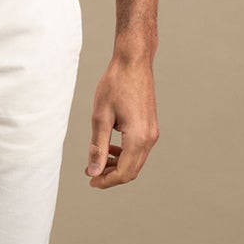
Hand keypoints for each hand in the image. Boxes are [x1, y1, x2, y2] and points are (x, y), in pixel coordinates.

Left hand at [85, 53, 158, 187]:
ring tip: (98, 162)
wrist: (133, 62)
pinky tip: (110, 148)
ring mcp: (152, 132)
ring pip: (136, 161)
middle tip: (91, 174)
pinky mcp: (150, 126)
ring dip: (117, 165)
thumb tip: (94, 171)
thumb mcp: (100, 117)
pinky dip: (124, 154)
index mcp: (138, 138)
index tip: (90, 181)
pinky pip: (138, 149)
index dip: (106, 181)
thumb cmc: (116, 84)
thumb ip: (98, 147)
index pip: (124, 172)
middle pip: (132, 170)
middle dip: (111, 176)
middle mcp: (150, 138)